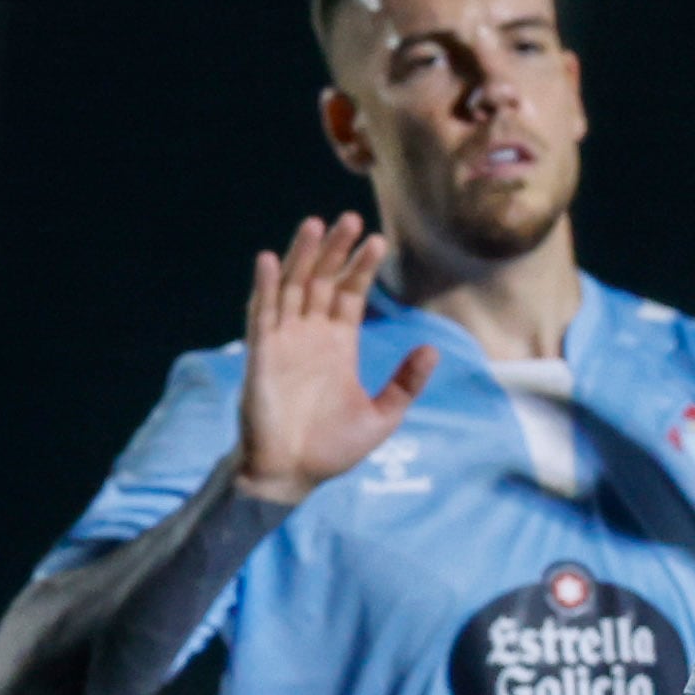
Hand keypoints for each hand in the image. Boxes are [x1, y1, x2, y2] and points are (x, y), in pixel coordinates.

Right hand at [236, 213, 436, 505]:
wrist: (293, 476)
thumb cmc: (333, 448)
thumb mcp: (383, 416)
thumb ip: (406, 382)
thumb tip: (433, 348)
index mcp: (338, 346)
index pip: (350, 294)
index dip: (361, 267)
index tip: (378, 240)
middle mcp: (310, 336)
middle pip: (322, 281)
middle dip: (336, 251)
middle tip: (350, 217)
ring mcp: (284, 343)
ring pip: (292, 288)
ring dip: (301, 257)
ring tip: (315, 224)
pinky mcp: (261, 356)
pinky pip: (261, 315)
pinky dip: (264, 287)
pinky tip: (268, 260)